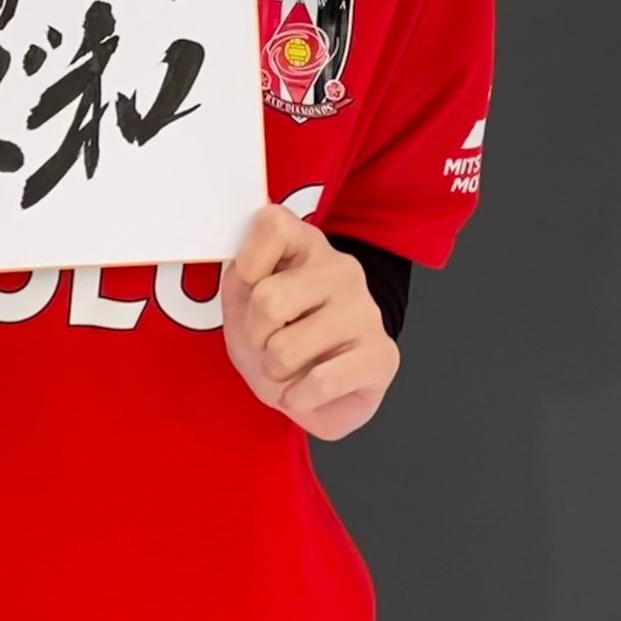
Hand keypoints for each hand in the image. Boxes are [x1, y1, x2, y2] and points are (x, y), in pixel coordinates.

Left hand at [221, 205, 399, 440]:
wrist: (312, 392)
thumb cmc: (277, 338)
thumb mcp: (241, 304)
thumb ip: (237, 278)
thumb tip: (241, 266)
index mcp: (307, 244)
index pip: (272, 223)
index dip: (248, 264)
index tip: (250, 288)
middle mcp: (342, 268)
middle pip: (268, 300)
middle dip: (255, 336)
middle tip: (267, 343)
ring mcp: (366, 310)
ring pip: (285, 350)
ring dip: (274, 372)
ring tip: (289, 367)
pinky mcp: (382, 355)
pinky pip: (319, 383)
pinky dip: (298, 397)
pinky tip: (306, 390)